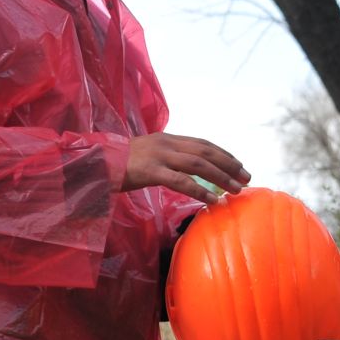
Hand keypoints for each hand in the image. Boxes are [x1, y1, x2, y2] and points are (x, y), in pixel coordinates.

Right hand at [125, 133, 249, 202]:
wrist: (92, 162)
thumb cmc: (117, 164)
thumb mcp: (146, 155)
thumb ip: (166, 160)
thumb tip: (186, 172)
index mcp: (166, 139)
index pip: (202, 143)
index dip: (224, 154)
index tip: (239, 165)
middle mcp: (166, 143)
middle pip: (206, 152)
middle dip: (230, 165)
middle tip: (247, 178)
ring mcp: (158, 156)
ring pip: (199, 164)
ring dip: (221, 177)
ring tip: (237, 189)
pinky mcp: (150, 171)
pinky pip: (181, 181)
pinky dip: (200, 190)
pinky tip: (213, 200)